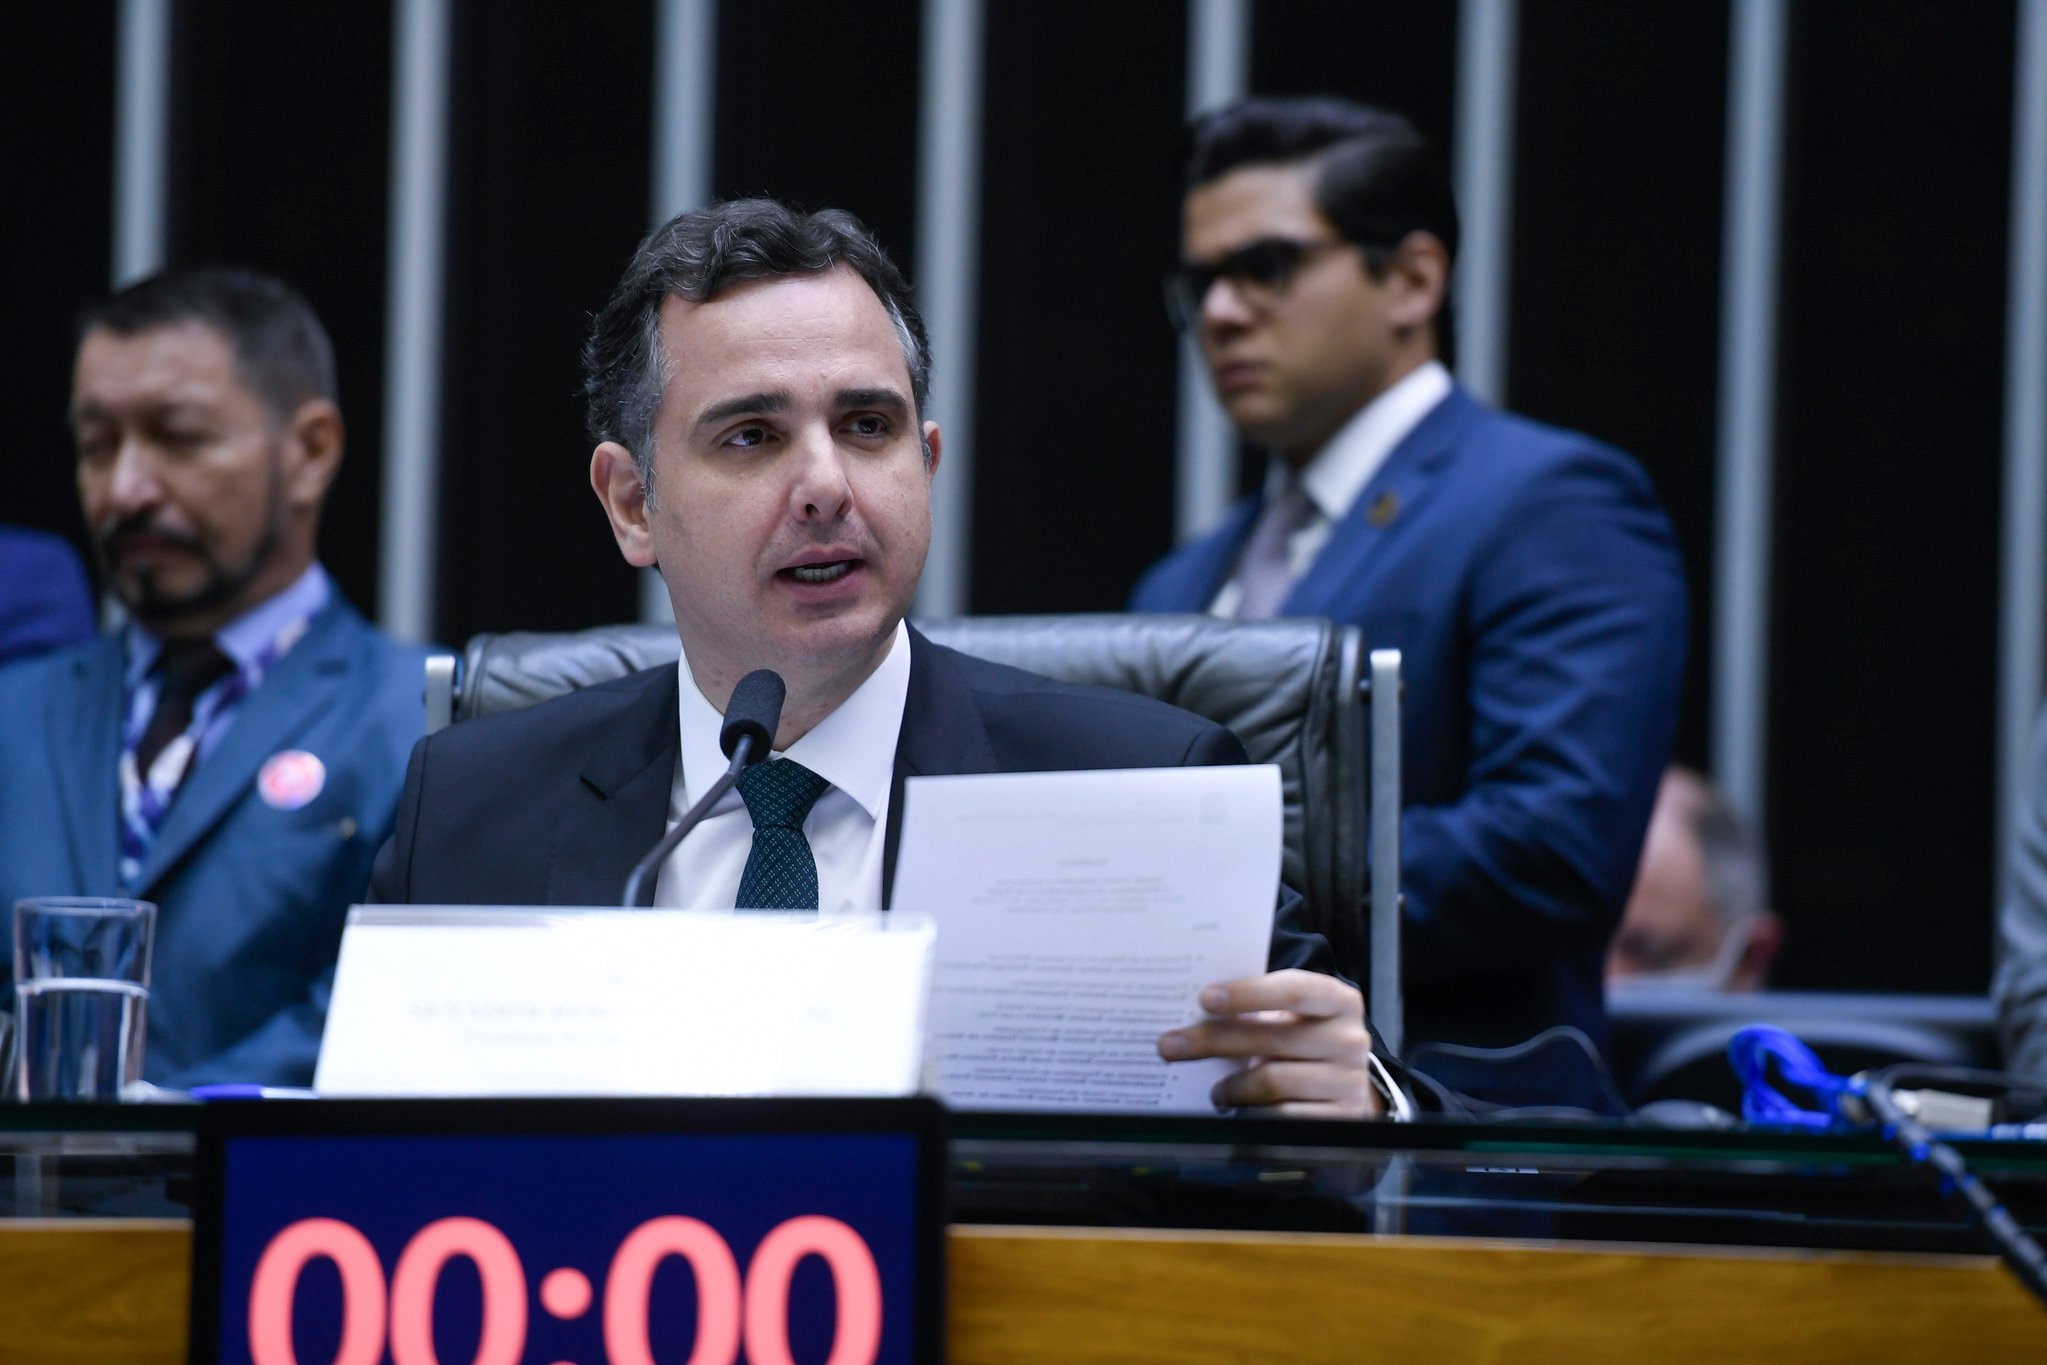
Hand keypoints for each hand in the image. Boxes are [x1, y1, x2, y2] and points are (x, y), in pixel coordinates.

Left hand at [1157, 969, 1381, 1118]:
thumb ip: (1259, 1008)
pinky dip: (1251, 1113)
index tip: (1204, 998)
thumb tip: (1191, 1010)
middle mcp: (1350, 1039)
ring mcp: (1348, 1082)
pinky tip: (1237, 1110)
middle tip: (1169, 1045)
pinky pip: (1281, 1118)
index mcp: (1339, 1001)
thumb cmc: (1305, 1042)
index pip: (1293, 990)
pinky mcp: (1340, 1121)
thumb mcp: (1295, 1018)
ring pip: (1271, 1081)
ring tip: (1215, 1090)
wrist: (1348, 1089)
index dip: (1248, 993)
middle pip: (1271, 1038)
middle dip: (1213, 1040)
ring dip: (1230, 1086)